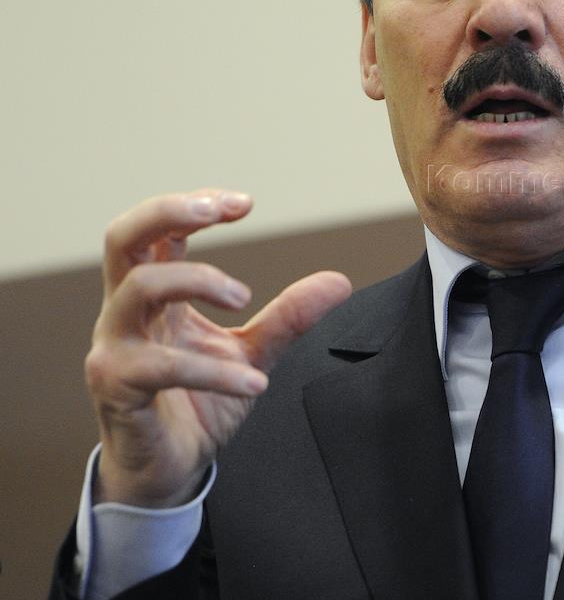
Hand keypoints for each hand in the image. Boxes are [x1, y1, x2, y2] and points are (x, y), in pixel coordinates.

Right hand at [84, 189, 351, 507]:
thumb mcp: (252, 353)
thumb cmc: (198, 403)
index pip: (158, 231)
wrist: (170, 469)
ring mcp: (115, 348)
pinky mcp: (118, 388)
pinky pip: (163, 367)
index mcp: (154, 297)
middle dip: (168, 211)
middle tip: (217, 211)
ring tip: (244, 299)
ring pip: (138, 288)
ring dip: (198, 281)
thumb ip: (288, 317)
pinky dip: (215, 371)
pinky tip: (255, 384)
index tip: (244, 203)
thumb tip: (339, 281)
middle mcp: (126, 313)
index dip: (193, 206)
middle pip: (122, 238)